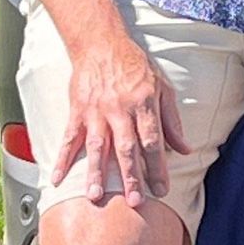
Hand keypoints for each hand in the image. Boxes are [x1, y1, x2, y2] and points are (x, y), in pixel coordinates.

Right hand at [56, 36, 189, 208]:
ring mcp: (96, 111)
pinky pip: (69, 138)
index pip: (153, 141)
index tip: (162, 190)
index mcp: (144, 105)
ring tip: (95, 196)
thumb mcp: (162, 88)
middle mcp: (120, 110)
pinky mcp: (78, 111)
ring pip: (97, 146)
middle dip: (130, 177)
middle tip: (133, 202)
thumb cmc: (135, 66)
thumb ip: (172, 121)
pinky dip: (63, 159)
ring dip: (96, 172)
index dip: (158, 167)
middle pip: (126, 148)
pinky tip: (58, 178)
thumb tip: (185, 150)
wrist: (101, 43)